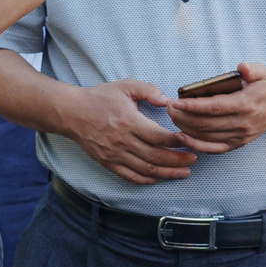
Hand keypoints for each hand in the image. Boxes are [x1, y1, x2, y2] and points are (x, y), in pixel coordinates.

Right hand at [58, 80, 196, 183]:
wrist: (72, 113)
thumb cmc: (100, 98)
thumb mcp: (125, 86)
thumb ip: (148, 90)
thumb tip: (167, 100)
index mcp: (128, 121)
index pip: (159, 137)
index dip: (178, 141)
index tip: (191, 141)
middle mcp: (122, 141)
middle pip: (156, 156)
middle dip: (178, 160)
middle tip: (193, 159)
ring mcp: (115, 155)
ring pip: (147, 170)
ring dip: (168, 173)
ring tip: (184, 172)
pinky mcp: (108, 163)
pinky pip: (131, 177)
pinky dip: (148, 180)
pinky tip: (161, 177)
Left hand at [165, 62, 265, 153]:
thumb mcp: (262, 72)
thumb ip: (252, 69)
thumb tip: (242, 67)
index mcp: (246, 104)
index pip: (214, 107)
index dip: (192, 106)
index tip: (175, 102)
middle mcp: (243, 123)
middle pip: (206, 124)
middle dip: (183, 117)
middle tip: (168, 107)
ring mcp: (240, 136)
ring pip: (206, 137)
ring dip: (185, 129)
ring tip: (172, 117)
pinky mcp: (237, 144)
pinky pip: (212, 148)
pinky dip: (195, 144)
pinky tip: (182, 136)